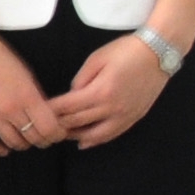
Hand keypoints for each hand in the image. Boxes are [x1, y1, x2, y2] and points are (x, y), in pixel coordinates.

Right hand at [0, 30, 68, 154]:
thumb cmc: (1, 58)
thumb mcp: (27, 75)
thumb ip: (38, 99)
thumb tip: (49, 120)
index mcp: (28, 96)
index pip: (50, 129)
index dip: (57, 135)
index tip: (57, 134)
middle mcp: (10, 108)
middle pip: (34, 138)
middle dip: (42, 140)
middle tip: (41, 136)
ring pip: (13, 143)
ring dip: (22, 144)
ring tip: (23, 138)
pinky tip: (3, 148)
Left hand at [47, 34, 170, 147]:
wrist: (158, 54)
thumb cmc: (125, 51)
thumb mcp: (96, 59)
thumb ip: (81, 80)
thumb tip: (72, 95)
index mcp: (100, 92)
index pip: (68, 107)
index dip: (51, 111)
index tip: (37, 112)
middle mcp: (112, 108)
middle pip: (78, 122)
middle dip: (59, 124)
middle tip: (42, 126)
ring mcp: (125, 116)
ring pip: (95, 134)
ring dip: (76, 136)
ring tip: (60, 136)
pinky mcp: (134, 117)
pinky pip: (113, 134)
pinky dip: (97, 140)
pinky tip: (85, 142)